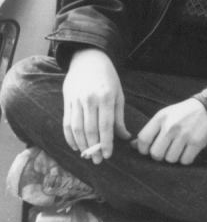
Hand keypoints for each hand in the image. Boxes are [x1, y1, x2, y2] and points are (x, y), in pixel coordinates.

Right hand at [62, 48, 131, 163]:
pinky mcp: (66, 102)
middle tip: (98, 161)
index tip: (108, 155)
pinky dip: (69, 137)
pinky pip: (66, 123)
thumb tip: (125, 137)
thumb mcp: (119, 95)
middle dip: (94, 148)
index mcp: (106, 98)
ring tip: (87, 155)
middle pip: (90, 130)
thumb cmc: (108, 79)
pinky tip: (75, 146)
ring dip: (81, 145)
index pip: (106, 126)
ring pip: (77, 128)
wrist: (88, 60)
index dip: (106, 142)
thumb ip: (119, 117)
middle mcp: (90, 100)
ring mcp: (76, 101)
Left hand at [134, 99, 206, 164]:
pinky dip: (186, 159)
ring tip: (179, 149)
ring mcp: (185, 135)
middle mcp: (171, 126)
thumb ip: (150, 130)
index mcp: (161, 118)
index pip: (143, 139)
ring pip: (170, 159)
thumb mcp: (165, 115)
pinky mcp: (197, 142)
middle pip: (156, 154)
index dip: (142, 149)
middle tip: (165, 151)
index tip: (147, 151)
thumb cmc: (183, 113)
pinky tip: (188, 150)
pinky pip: (185, 160)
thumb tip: (133, 146)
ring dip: (174, 157)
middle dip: (159, 156)